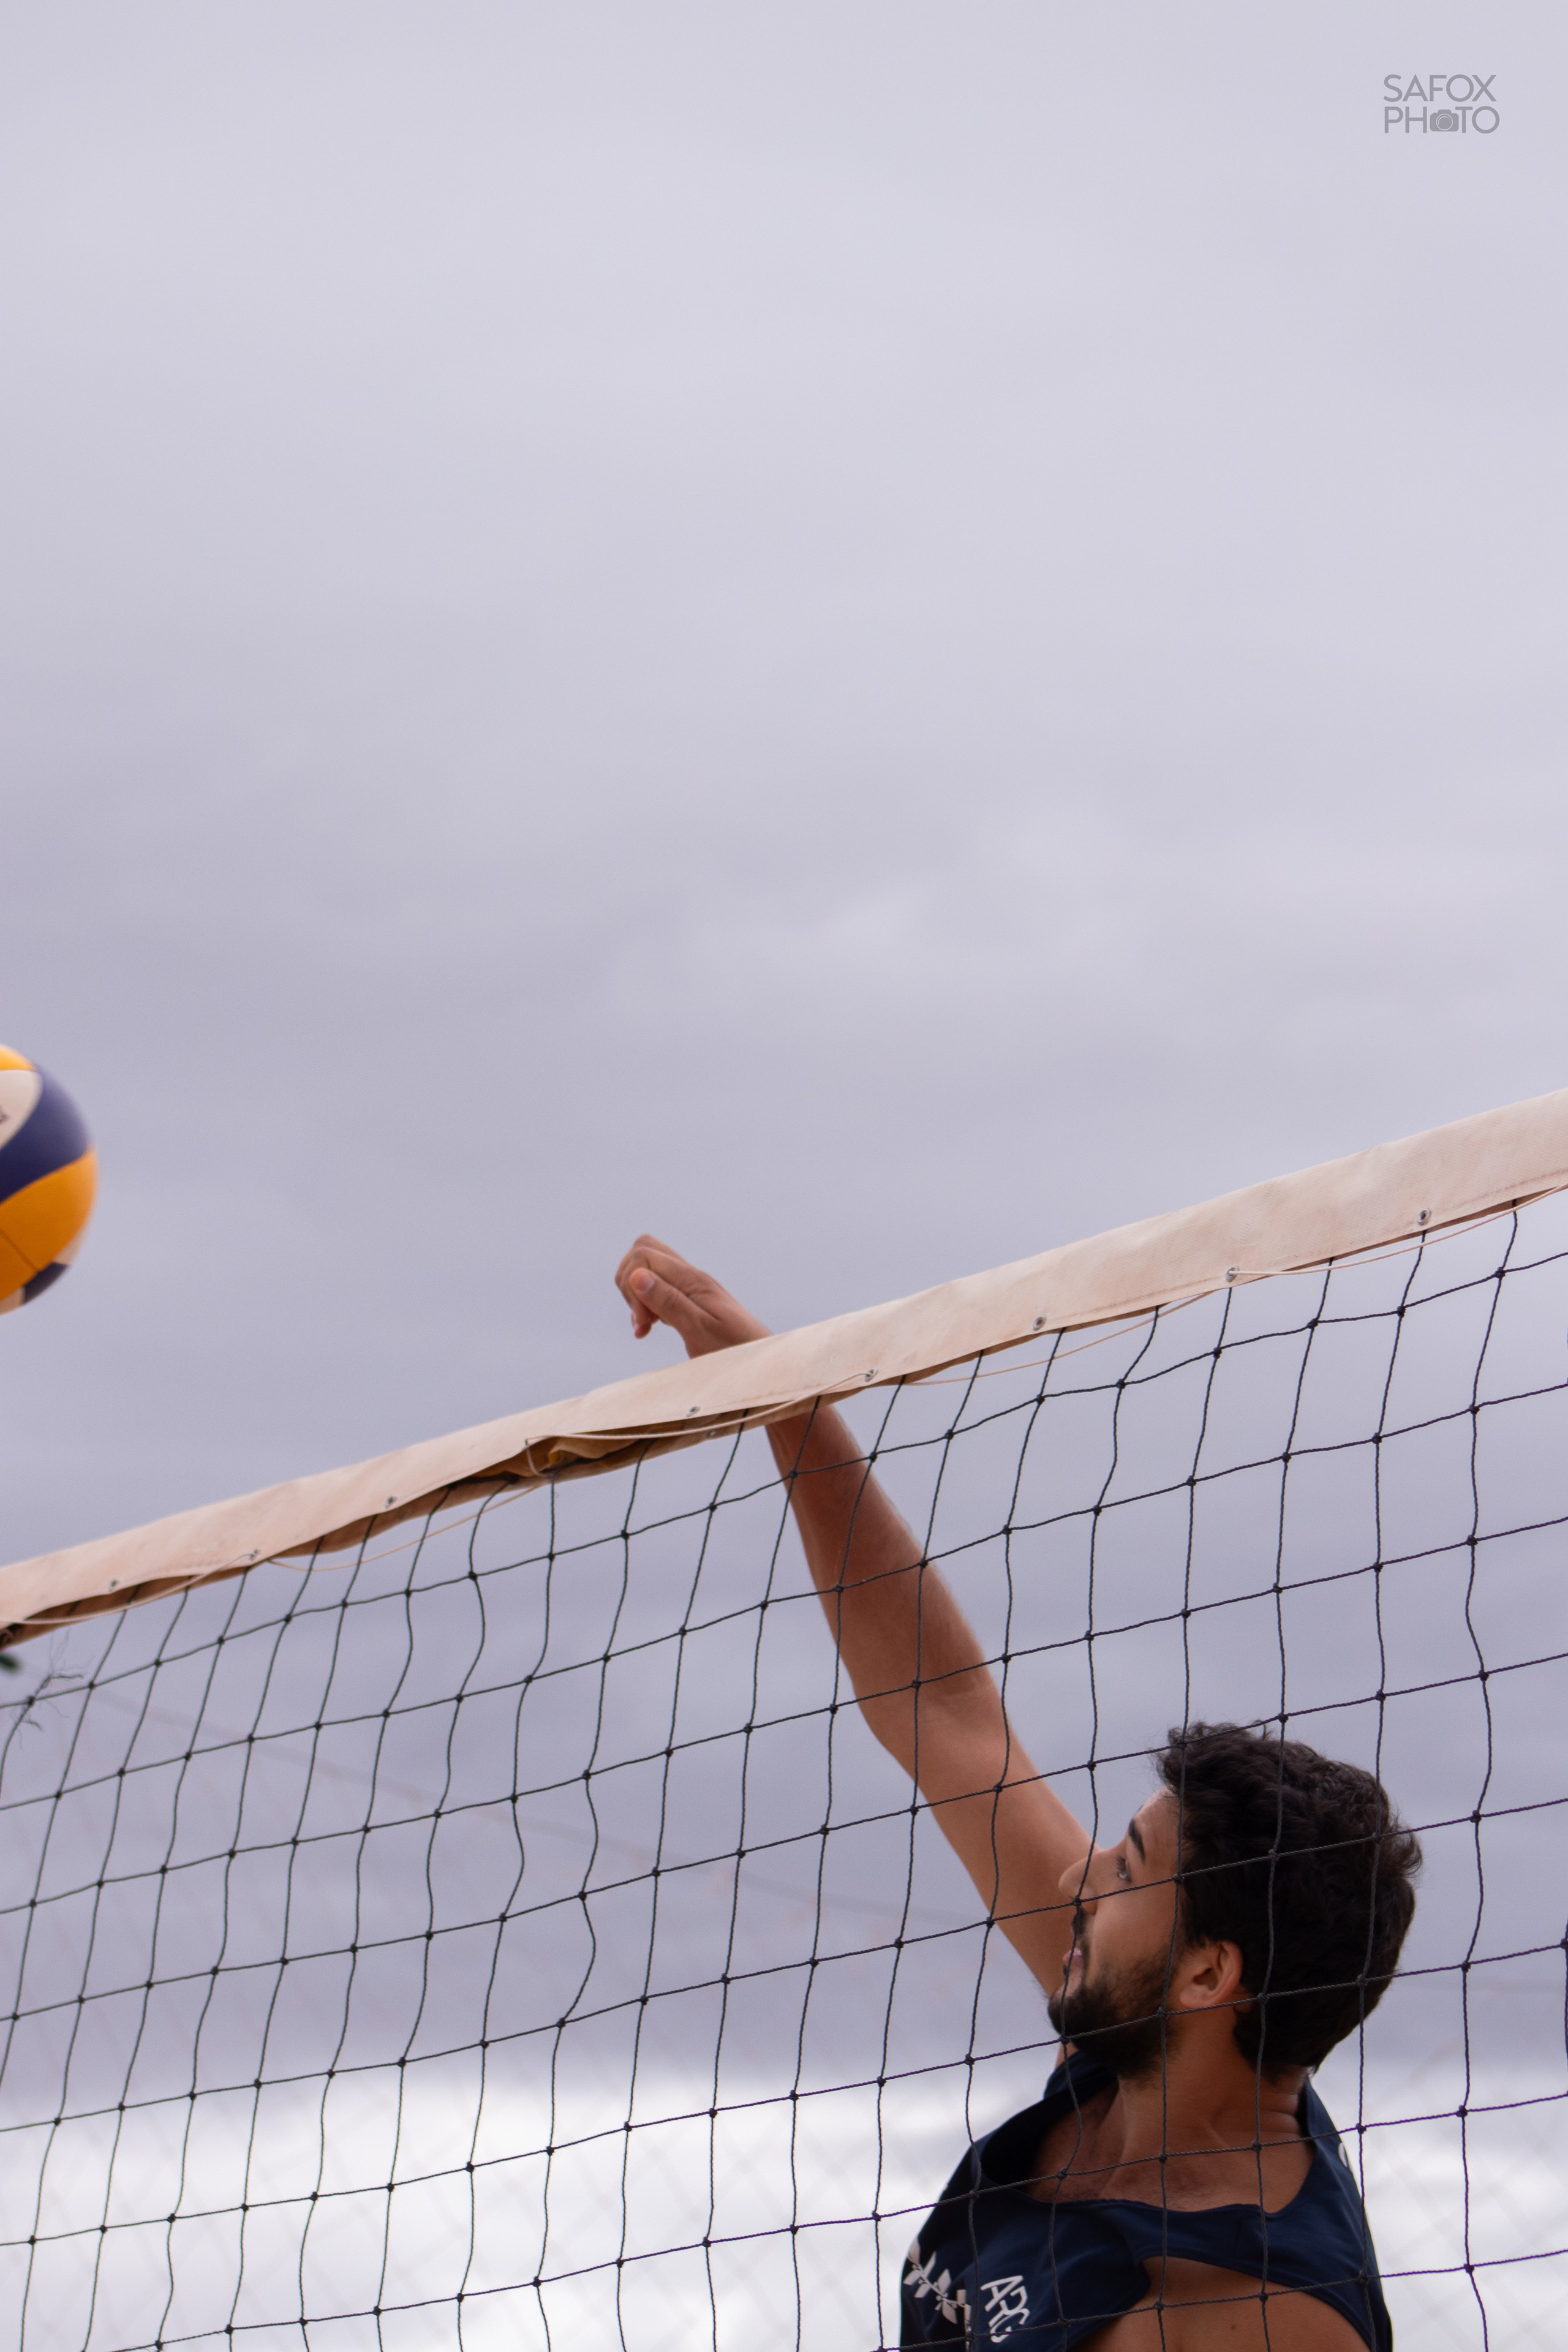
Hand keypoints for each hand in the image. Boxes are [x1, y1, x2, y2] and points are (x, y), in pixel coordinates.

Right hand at [614, 1235, 770, 1359]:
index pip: (644, 1254)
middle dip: (629, 1283)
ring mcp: (689, 1287)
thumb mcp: (699, 1329)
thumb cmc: (736, 1350)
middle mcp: (690, 1277)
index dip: (632, 1285)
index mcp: (693, 1279)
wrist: (760, 1362)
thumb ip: (669, 1301)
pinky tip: (650, 1327)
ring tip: (646, 1325)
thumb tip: (637, 1275)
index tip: (644, 1320)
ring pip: (647, 1269)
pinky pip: (657, 1288)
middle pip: (643, 1252)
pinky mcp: (687, 1301)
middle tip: (643, 1319)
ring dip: (636, 1295)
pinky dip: (646, 1305)